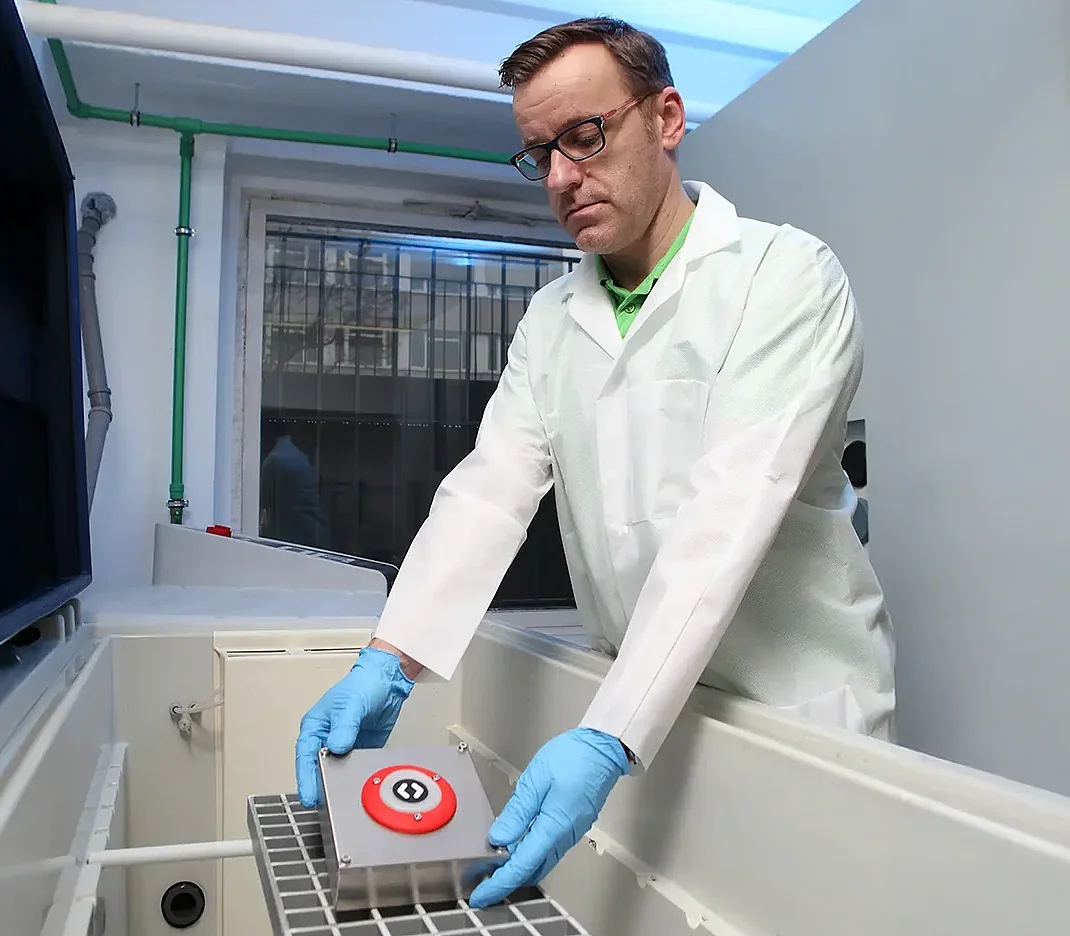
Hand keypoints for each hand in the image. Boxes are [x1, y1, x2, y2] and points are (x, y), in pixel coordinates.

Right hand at [294, 646, 414, 806]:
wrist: (387, 682)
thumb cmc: (363, 684)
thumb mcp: (351, 704)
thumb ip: (344, 727)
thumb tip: (336, 747)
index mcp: (315, 726)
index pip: (305, 756)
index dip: (306, 778)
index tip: (309, 796)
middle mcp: (326, 738)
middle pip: (319, 768)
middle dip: (320, 785)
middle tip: (325, 802)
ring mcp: (343, 746)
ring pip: (336, 771)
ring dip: (338, 783)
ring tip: (341, 797)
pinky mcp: (360, 751)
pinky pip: (355, 768)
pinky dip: (355, 777)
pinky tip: (359, 784)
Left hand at [468, 727, 629, 907]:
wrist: (603, 747)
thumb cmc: (574, 756)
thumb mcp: (536, 780)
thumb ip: (517, 812)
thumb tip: (499, 837)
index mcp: (554, 826)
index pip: (521, 866)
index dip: (499, 884)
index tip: (482, 895)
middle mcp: (565, 835)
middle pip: (532, 869)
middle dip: (507, 880)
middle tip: (484, 881)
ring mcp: (571, 831)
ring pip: (542, 861)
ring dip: (520, 868)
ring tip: (496, 864)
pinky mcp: (573, 824)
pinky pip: (550, 849)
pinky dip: (532, 854)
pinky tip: (520, 844)